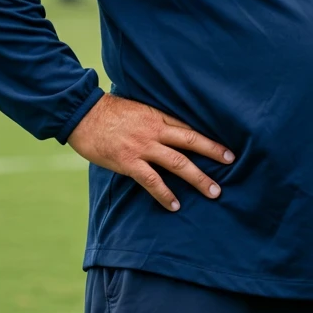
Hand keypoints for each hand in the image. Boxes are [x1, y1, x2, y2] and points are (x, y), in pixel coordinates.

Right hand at [67, 93, 234, 211]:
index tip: (225, 147)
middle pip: (191, 141)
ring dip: (198, 178)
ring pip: (177, 163)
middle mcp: (155, 130)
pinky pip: (151, 181)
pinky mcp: (128, 161)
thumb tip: (166, 129)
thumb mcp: (137, 107)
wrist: (82, 113)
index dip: (209, 138)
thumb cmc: (107, 110)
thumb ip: (153, 119)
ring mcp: (143, 146)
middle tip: (230, 164)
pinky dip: (165, 194)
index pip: (189, 127)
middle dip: (213, 153)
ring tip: (214, 192)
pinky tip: (176, 205)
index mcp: (158, 116)